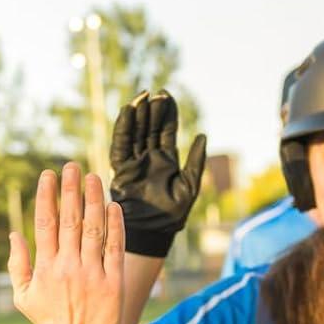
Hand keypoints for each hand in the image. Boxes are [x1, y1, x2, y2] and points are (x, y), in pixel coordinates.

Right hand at [9, 163, 124, 323]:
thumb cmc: (49, 321)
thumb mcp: (23, 296)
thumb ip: (16, 264)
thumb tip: (14, 233)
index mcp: (45, 266)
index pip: (45, 223)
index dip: (47, 196)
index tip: (48, 175)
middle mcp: (68, 266)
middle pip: (70, 219)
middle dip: (70, 190)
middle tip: (71, 166)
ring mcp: (92, 273)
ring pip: (93, 228)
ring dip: (93, 200)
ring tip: (94, 177)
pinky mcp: (113, 282)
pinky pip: (114, 247)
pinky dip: (114, 225)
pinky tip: (113, 205)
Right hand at [108, 90, 207, 256]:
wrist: (154, 230)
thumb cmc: (173, 213)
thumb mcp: (191, 184)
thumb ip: (197, 160)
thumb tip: (202, 135)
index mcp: (166, 160)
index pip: (165, 131)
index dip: (166, 113)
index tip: (166, 95)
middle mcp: (149, 158)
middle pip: (149, 128)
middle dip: (153, 110)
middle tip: (156, 93)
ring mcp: (134, 162)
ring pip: (135, 132)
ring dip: (138, 114)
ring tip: (143, 96)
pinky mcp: (121, 169)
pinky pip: (121, 144)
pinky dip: (124, 127)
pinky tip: (128, 111)